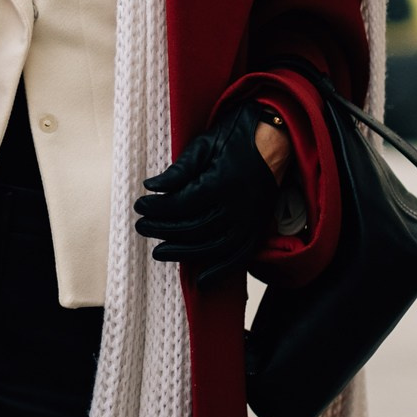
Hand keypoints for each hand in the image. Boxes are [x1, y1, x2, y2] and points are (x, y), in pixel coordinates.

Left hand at [134, 99, 284, 290]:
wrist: (277, 136)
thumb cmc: (237, 136)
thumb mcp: (205, 144)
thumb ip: (179, 169)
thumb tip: (152, 187)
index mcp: (222, 182)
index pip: (182, 204)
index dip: (157, 209)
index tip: (140, 206)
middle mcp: (237, 205)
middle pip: (194, 228)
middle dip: (163, 231)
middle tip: (141, 228)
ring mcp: (250, 219)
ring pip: (213, 246)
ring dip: (184, 253)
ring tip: (159, 252)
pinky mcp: (259, 227)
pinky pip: (240, 256)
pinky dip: (222, 271)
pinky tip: (202, 281)